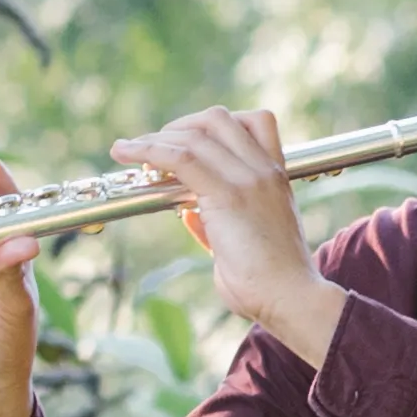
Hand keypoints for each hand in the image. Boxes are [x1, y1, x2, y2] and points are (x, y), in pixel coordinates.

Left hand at [114, 104, 340, 363]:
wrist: (290, 298)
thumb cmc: (269, 284)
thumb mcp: (243, 244)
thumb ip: (217, 224)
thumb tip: (190, 214)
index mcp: (276, 177)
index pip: (255, 121)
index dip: (214, 125)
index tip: (186, 143)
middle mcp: (264, 170)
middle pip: (217, 118)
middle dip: (179, 127)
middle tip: (154, 150)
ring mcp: (249, 179)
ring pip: (195, 134)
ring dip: (156, 138)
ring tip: (130, 151)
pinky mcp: (229, 195)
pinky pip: (181, 157)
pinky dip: (148, 149)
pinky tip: (125, 151)